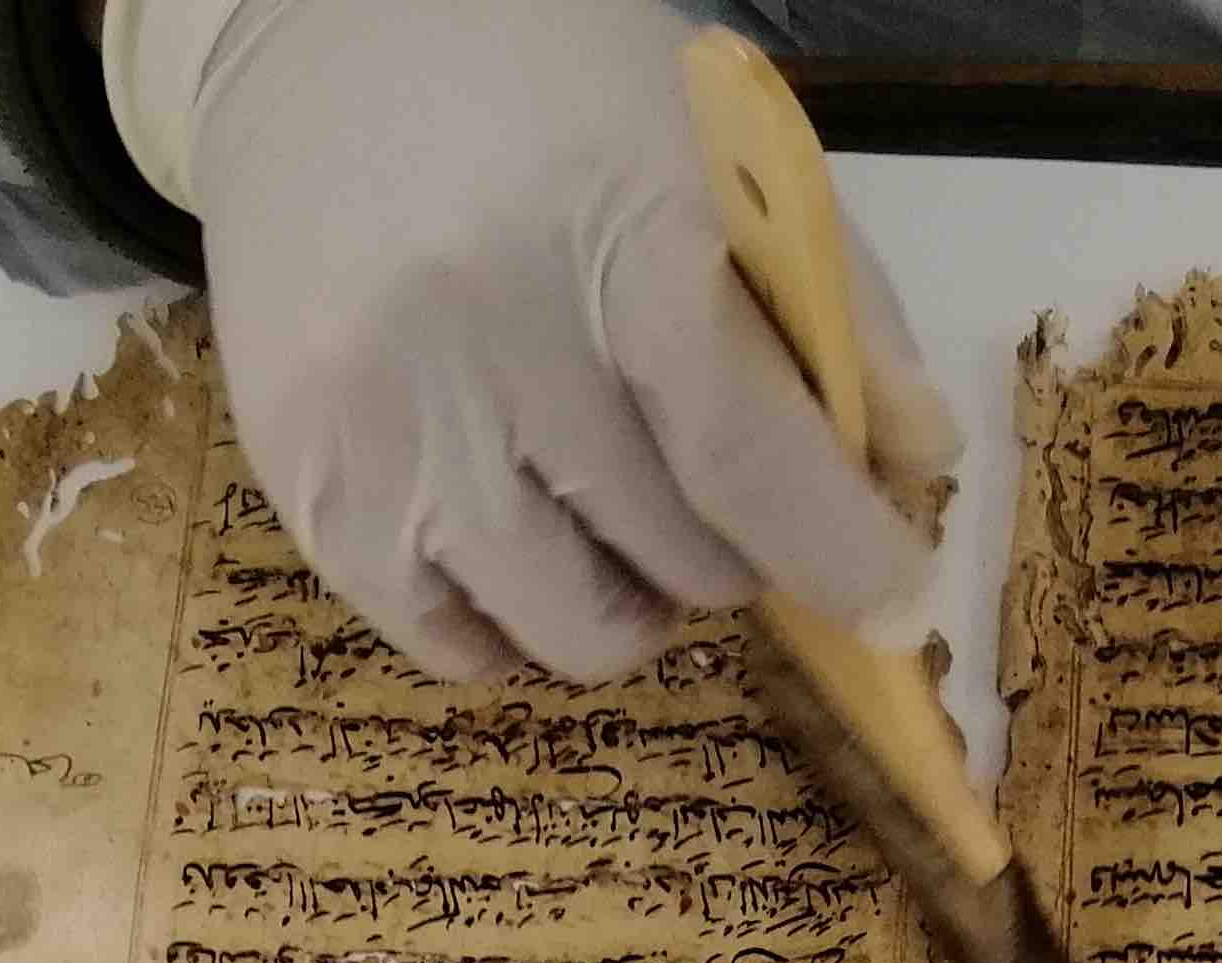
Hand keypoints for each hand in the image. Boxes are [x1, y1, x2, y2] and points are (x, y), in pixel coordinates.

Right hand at [183, 0, 955, 682]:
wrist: (314, 34)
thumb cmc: (546, 86)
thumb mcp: (713, 148)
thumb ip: (835, 304)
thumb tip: (916, 462)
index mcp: (614, 238)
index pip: (749, 458)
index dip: (840, 555)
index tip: (893, 602)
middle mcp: (489, 340)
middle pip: (679, 560)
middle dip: (733, 547)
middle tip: (711, 483)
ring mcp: (384, 421)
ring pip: (569, 628)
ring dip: (630, 600)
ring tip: (616, 514)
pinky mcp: (304, 477)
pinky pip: (450, 642)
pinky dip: (511, 619)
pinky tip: (520, 533)